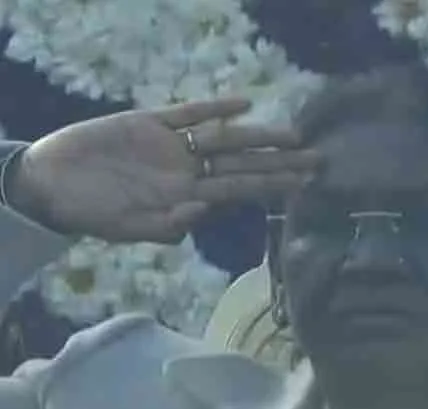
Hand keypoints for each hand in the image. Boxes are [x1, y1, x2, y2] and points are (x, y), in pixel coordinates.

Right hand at [7, 99, 319, 243]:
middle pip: (243, 164)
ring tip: (294, 135)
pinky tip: (243, 104)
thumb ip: (167, 226)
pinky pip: (188, 114)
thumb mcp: (130, 230)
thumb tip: (202, 213)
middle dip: (281, 163)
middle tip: (320, 160)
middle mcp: (188, 171)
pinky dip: (214, 109)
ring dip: (258, 136)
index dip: (274, 186)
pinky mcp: (150, 123)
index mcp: (188, 198)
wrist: (52, 185)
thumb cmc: (93, 214)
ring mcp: (172, 147)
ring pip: (224, 139)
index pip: (241, 190)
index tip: (307, 185)